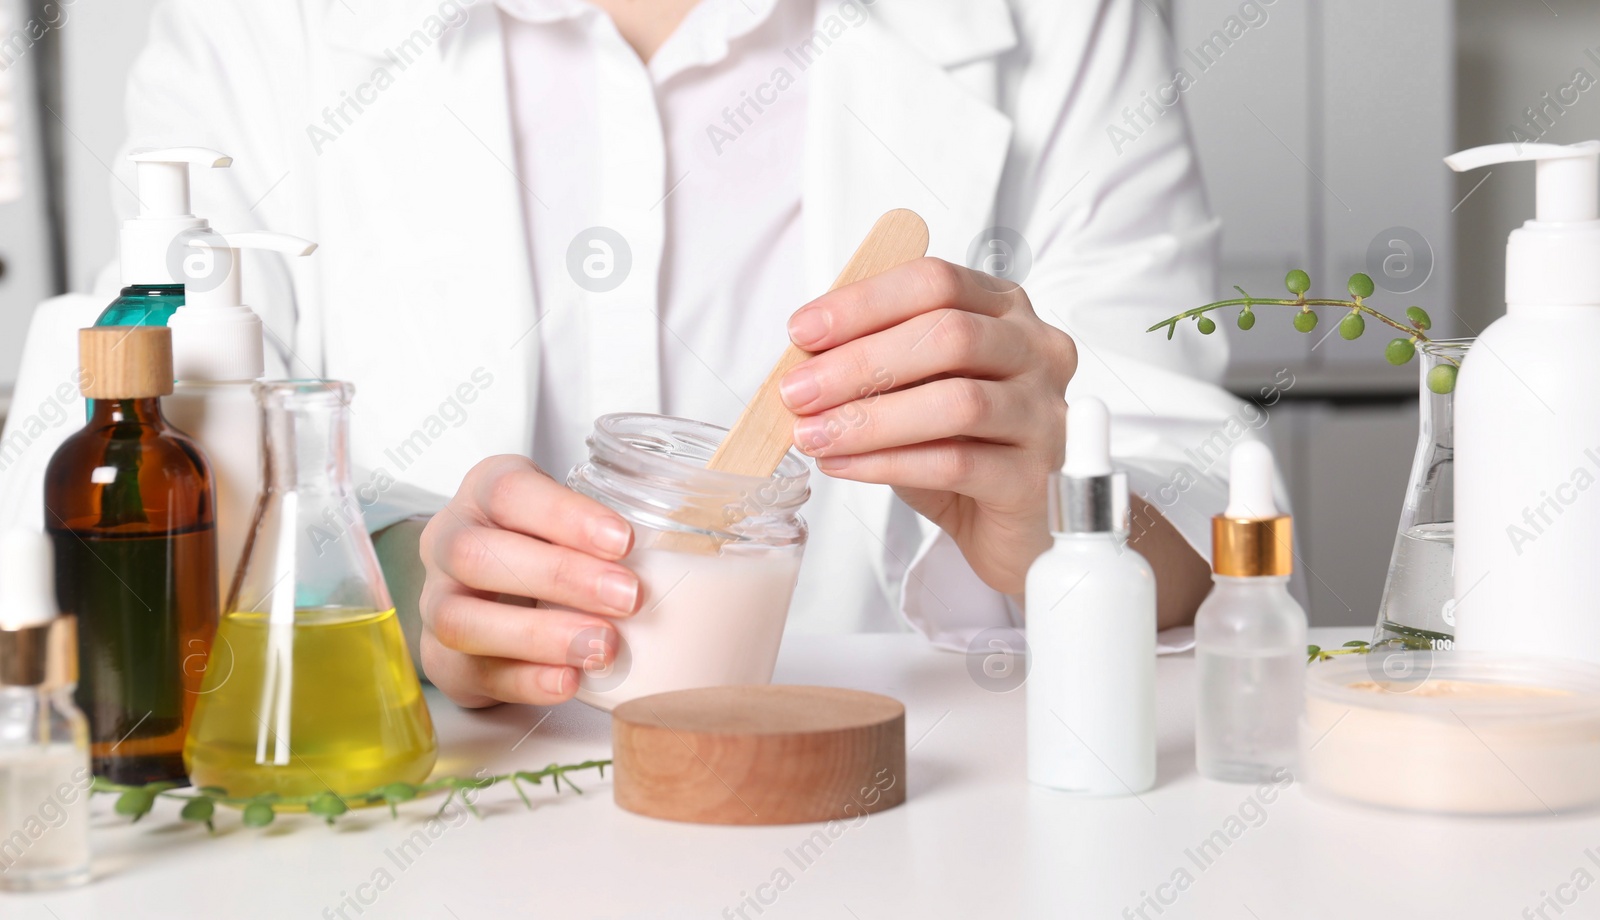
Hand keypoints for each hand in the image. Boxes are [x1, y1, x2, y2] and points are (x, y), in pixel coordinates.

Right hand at [418, 456, 639, 707]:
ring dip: (539, 635)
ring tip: (603, 647)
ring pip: (463, 618)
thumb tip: (695, 544)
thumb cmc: (546, 546)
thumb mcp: (571, 519)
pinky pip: (471, 672)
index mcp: (485, 493)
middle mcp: (449, 541)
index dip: (566, 515)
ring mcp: (437, 602)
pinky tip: (570, 681)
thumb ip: (612, 529)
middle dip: (559, 577)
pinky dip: (525, 680)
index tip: (623, 541)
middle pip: (479, 554)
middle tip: (628, 598)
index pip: (510, 491)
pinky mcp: (441, 659)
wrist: (494, 592)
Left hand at [779, 258, 1076, 594]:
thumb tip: (804, 361)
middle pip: (949, 335)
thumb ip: (876, 362)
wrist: (1010, 524)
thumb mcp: (917, 388)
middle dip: (859, 362)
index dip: (864, 303)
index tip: (803, 331)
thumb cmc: (964, 445)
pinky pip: (955, 463)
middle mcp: (1036, 352)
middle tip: (799, 390)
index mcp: (1004, 311)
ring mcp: (1045, 415)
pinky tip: (844, 465)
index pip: (935, 282)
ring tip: (814, 434)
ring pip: (956, 402)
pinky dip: (888, 462)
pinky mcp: (1035, 478)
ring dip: (870, 417)